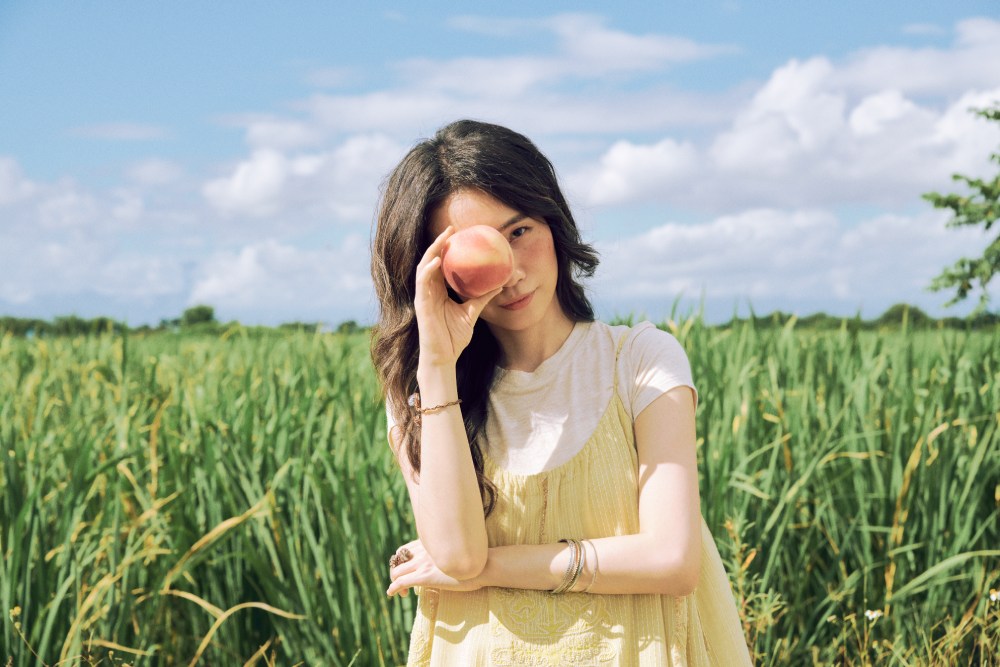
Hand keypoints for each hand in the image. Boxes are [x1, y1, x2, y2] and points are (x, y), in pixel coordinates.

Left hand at [387, 539, 482, 596]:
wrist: (484, 565)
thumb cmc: (475, 561)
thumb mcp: (456, 552)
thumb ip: (445, 554)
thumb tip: (444, 563)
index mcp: (430, 544)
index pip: (405, 549)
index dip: (401, 561)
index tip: (406, 570)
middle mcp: (424, 551)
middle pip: (397, 559)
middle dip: (395, 571)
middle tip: (402, 583)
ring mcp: (423, 564)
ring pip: (396, 571)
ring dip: (394, 581)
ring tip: (399, 592)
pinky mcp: (425, 577)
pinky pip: (401, 582)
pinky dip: (393, 588)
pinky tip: (391, 594)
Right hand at [414, 226, 502, 368]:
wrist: (444, 357)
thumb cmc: (454, 337)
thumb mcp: (472, 312)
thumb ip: (483, 297)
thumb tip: (502, 283)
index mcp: (439, 291)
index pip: (441, 264)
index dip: (446, 248)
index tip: (459, 233)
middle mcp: (429, 290)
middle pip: (431, 260)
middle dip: (439, 242)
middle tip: (452, 227)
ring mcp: (423, 296)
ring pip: (424, 266)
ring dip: (433, 250)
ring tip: (444, 238)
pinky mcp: (421, 304)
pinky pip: (422, 282)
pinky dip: (429, 270)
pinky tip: (438, 260)